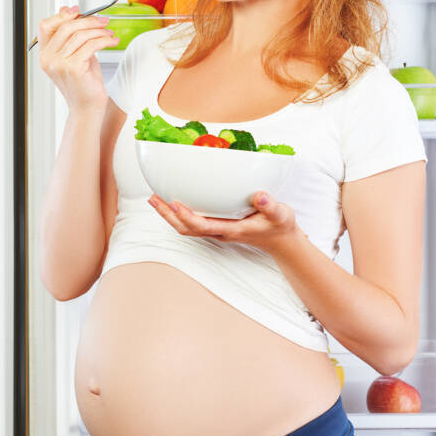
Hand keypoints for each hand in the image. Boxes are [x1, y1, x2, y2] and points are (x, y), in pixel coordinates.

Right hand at [38, 6, 119, 113]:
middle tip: (103, 21)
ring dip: (99, 30)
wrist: (87, 108)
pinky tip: (112, 41)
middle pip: (66, 26)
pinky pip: (91, 45)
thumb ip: (71, 36)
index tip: (78, 11)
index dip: (62, 15)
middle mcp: (49, 59)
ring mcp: (59, 63)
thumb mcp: (75, 55)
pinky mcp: (73, 68)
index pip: (46, 26)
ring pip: (80, 34)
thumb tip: (72, 13)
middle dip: (88, 20)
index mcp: (45, 54)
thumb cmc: (83, 83)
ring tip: (109, 33)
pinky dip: (104, 40)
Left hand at [147, 191, 301, 254]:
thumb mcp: (280, 214)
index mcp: (231, 229)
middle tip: (153, 197)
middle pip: (186, 228)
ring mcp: (217, 230)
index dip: (186, 216)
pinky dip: (179, 213)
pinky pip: (192, 222)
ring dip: (169, 214)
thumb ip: (270, 205)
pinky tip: (174, 199)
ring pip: (186, 227)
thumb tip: (260, 195)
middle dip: (167, 215)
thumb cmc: (279, 226)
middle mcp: (220, 231)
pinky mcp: (217, 225)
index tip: (174, 202)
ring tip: (155, 198)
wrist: (282, 240)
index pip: (202, 225)